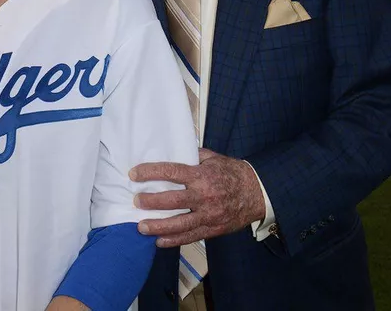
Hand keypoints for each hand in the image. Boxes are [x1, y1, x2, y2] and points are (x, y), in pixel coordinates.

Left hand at [131, 148, 265, 246]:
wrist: (256, 192)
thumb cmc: (232, 172)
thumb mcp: (213, 158)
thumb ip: (193, 155)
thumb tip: (174, 149)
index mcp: (201, 175)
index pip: (171, 172)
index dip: (151, 172)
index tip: (134, 174)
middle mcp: (203, 196)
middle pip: (172, 200)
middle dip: (151, 201)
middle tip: (136, 201)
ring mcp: (207, 215)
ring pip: (179, 223)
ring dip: (158, 226)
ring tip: (141, 227)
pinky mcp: (212, 229)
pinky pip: (190, 236)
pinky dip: (174, 240)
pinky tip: (159, 241)